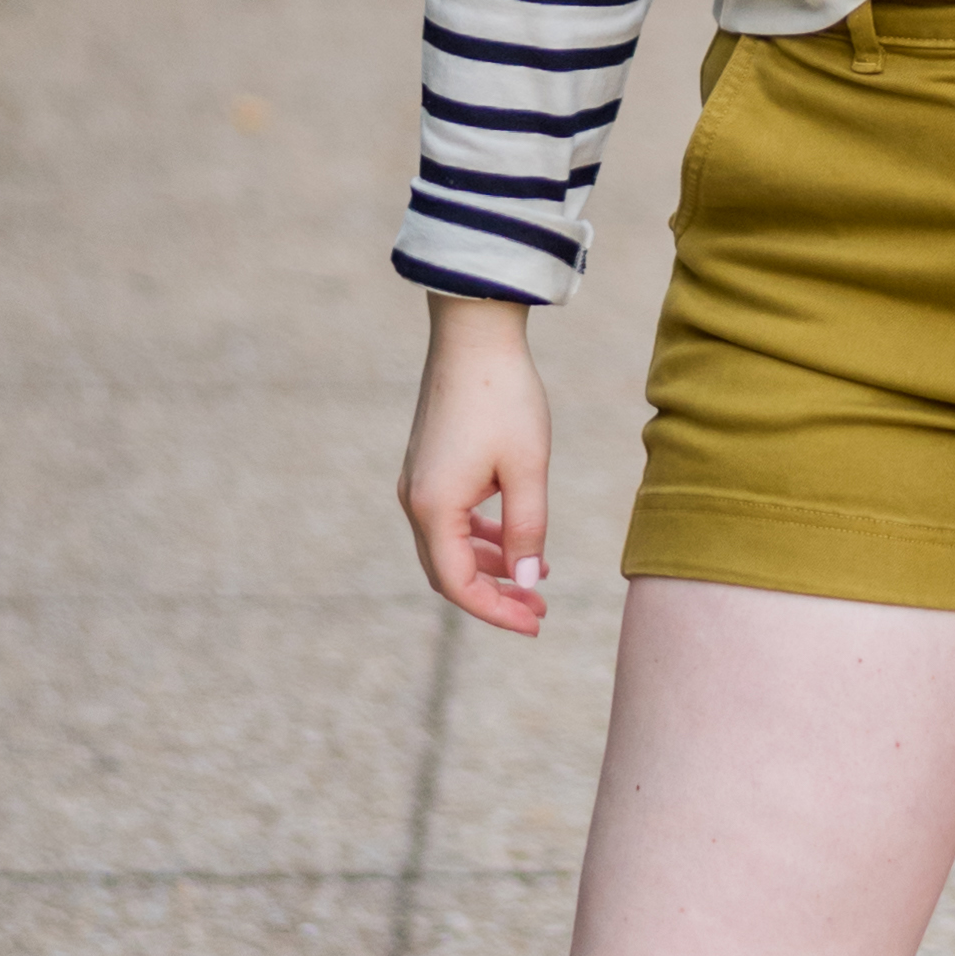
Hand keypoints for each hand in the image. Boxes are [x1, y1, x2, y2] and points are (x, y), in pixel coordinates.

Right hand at [398, 295, 552, 632]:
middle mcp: (415, 499)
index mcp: (434, 508)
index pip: (460, 585)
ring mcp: (418, 481)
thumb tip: (527, 583)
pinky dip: (481, 536)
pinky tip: (517, 537)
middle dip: (494, 595)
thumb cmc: (505, 396)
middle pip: (449, 572)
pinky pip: (450, 519)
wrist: (474, 332)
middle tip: (539, 609)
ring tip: (538, 577)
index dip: (497, 612)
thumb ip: (528, 530)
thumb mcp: (528, 468)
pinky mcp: (428, 464)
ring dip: (490, 566)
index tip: (536, 623)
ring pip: (450, 546)